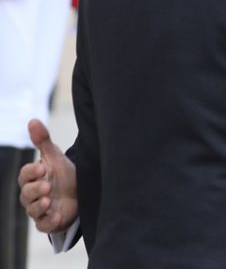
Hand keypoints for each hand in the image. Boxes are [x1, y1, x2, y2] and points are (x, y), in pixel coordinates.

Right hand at [18, 119, 77, 233]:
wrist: (80, 193)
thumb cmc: (63, 174)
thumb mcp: (55, 157)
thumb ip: (43, 141)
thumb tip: (32, 120)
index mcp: (32, 178)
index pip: (25, 175)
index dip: (32, 171)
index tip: (43, 167)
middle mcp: (32, 194)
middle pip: (26, 193)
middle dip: (35, 189)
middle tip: (47, 185)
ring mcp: (39, 209)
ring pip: (32, 210)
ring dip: (38, 205)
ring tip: (48, 199)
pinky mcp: (49, 222)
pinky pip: (43, 225)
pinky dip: (48, 221)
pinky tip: (56, 216)